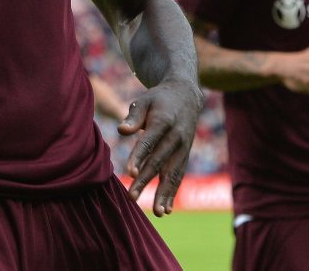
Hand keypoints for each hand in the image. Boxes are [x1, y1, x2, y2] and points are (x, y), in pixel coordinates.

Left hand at [117, 77, 203, 216]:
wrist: (186, 96)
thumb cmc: (159, 99)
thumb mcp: (145, 100)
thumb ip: (134, 116)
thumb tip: (121, 130)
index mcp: (163, 122)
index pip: (149, 141)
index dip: (140, 157)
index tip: (130, 172)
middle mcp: (176, 137)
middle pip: (159, 161)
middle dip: (146, 180)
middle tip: (132, 197)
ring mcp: (183, 148)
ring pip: (173, 173)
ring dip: (164, 193)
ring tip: (157, 212)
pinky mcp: (185, 155)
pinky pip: (179, 176)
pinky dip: (173, 192)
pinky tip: (165, 209)